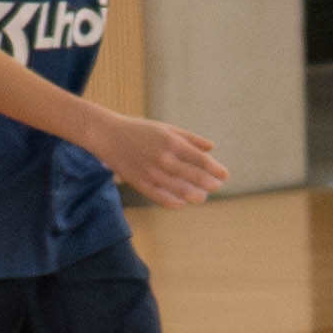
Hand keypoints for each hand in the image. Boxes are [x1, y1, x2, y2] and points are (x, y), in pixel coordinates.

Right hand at [100, 115, 229, 210]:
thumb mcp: (166, 128)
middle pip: (195, 177)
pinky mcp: (141, 184)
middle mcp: (164, 159)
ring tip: (202, 196)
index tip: (224, 175)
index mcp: (172, 143)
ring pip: (181, 191)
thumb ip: (190, 139)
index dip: (216, 170)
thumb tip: (211, 148)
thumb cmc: (140, 130)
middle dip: (210, 184)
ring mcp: (152, 173)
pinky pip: (163, 199)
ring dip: (196, 196)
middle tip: (217, 186)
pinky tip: (183, 202)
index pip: (202, 161)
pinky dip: (176, 203)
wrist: (108, 136)